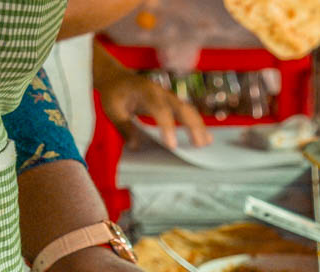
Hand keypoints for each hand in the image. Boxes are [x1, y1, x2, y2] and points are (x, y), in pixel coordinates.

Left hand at [96, 71, 211, 149]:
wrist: (117, 77)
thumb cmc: (114, 93)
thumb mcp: (113, 109)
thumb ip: (124, 127)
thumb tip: (135, 146)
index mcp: (146, 92)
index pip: (160, 110)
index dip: (167, 127)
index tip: (172, 145)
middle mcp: (161, 92)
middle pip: (182, 108)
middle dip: (192, 126)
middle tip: (198, 145)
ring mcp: (169, 96)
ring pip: (189, 109)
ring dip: (199, 126)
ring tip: (206, 143)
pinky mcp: (172, 102)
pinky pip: (188, 112)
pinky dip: (197, 124)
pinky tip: (205, 136)